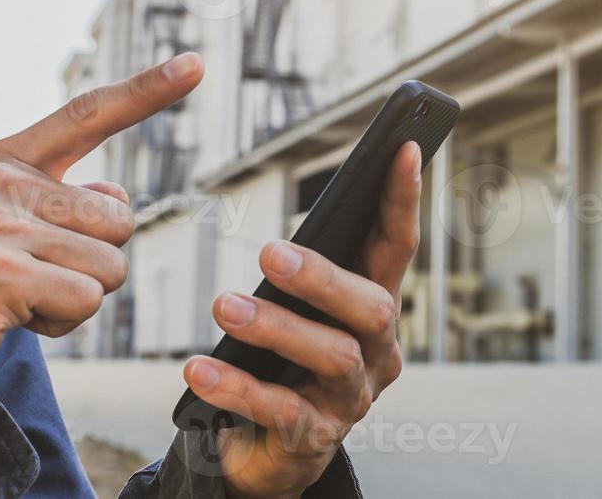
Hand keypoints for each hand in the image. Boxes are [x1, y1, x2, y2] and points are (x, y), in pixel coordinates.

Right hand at [0, 53, 204, 372]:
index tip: (194, 64)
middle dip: (95, 260)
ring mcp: (2, 226)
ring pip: (110, 267)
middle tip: (35, 274)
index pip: (86, 114)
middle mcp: (3, 182)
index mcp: (4, 158)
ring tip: (23, 296)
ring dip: (79, 296)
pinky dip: (63, 322)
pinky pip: (86, 302)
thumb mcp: (2, 219)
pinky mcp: (4, 274)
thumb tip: (117, 194)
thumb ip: (59, 198)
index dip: (145, 91)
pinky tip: (18, 317)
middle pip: (119, 218)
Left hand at [181, 142, 422, 498]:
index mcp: (373, 309)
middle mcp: (376, 352)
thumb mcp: (294, 312)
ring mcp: (350, 400)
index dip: (402, 200)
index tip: (400, 149)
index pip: (396, 246)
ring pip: (331, 356)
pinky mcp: (313, 438)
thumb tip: (277, 240)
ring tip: (223, 306)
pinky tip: (199, 370)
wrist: (267, 452)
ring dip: (276, 327)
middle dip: (323, 277)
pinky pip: (281, 410)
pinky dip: (238, 387)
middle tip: (269, 253)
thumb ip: (299, 275)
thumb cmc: (281, 362)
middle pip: (371, 307)